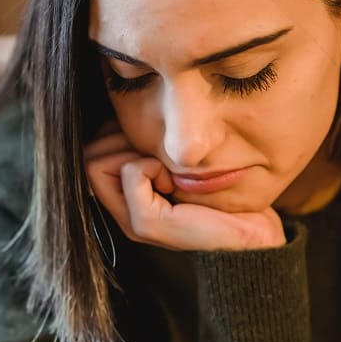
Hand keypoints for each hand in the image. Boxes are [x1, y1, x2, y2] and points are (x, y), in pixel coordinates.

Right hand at [84, 129, 285, 251]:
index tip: (154, 152)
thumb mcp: (180, 164)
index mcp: (129, 198)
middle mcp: (124, 211)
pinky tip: (171, 181)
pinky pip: (130, 171)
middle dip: (117, 143)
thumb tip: (123, 108)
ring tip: (162, 170)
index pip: (92, 151)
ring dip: (130, 153)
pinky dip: (148, 166)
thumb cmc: (223, 197)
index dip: (116, 138)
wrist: (252, 232)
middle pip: (88, 157)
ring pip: (95, 163)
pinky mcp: (146, 224)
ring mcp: (131, 221)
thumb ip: (151, 147)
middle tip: (155, 158)